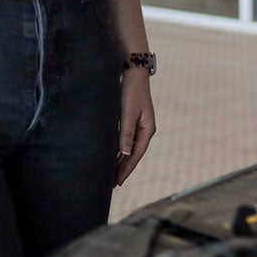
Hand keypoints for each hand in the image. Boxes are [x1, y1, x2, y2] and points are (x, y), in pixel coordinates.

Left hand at [116, 68, 154, 186]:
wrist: (132, 71)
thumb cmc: (131, 91)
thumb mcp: (128, 113)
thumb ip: (126, 133)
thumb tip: (123, 153)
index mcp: (147, 129)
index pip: (136, 155)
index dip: (126, 169)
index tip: (117, 182)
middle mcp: (144, 129)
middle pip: (133, 154)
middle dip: (122, 168)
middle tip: (111, 184)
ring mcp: (138, 125)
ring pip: (128, 147)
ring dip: (119, 160)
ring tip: (109, 174)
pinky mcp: (130, 119)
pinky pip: (124, 139)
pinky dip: (117, 149)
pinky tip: (110, 155)